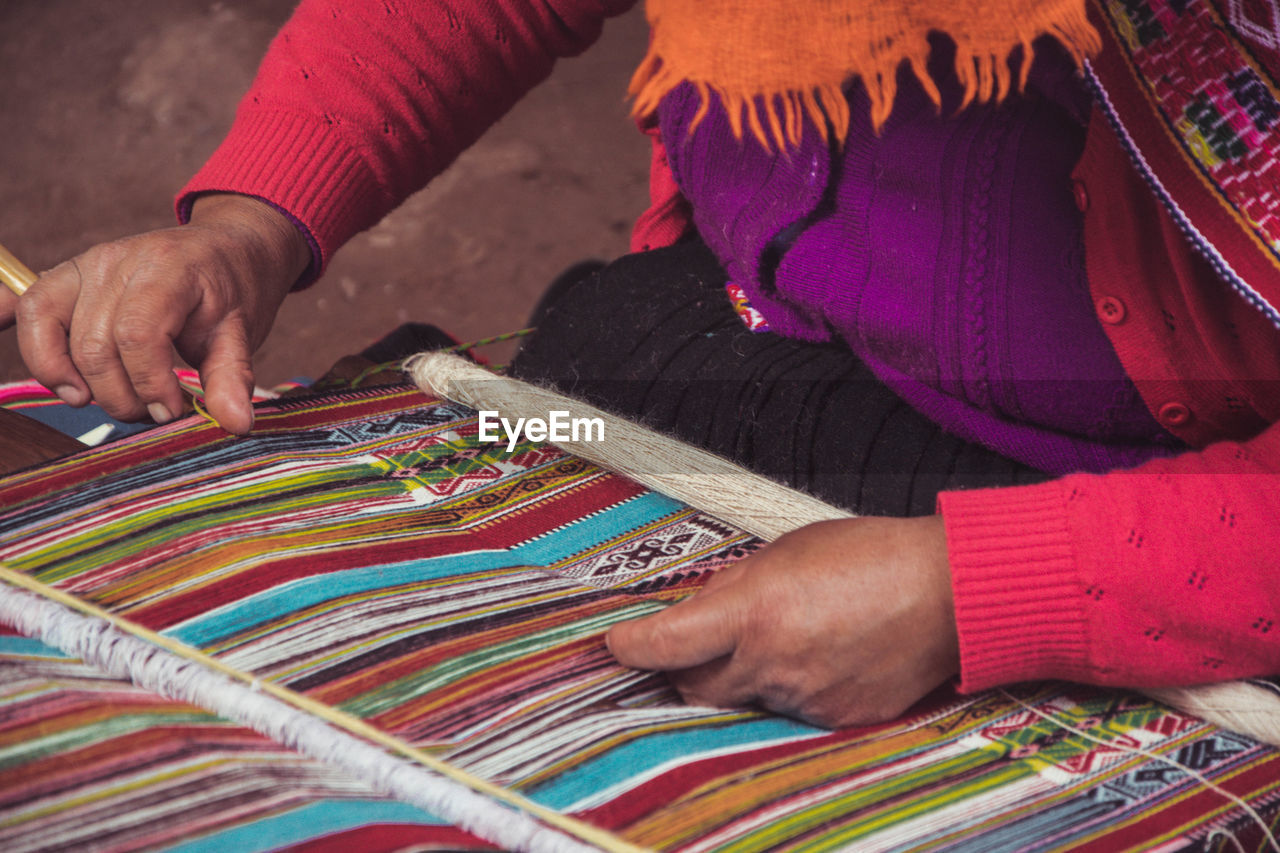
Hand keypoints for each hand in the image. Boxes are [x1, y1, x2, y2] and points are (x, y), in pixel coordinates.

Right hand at [8, 194, 310, 433]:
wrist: (227, 247)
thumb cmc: (232, 288)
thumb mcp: (242, 331)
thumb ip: (231, 378)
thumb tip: (236, 424)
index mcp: (167, 269)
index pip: (136, 334)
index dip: (149, 383)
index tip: (172, 410)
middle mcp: (117, 261)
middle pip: (92, 343)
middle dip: (120, 394)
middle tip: (154, 412)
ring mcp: (85, 265)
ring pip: (49, 328)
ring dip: (73, 380)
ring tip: (107, 400)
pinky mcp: (66, 277)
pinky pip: (26, 303)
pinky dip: (13, 329)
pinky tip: (38, 366)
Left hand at [607, 516, 958, 726]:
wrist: (947, 592)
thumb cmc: (873, 556)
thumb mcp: (787, 550)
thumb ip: (733, 584)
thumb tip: (694, 606)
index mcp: (755, 612)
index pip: (665, 644)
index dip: (631, 646)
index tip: (619, 643)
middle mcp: (774, 662)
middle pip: (694, 686)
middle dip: (685, 667)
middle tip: (694, 644)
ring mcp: (804, 697)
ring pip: (744, 698)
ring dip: (745, 674)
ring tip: (788, 633)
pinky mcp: (834, 718)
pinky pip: (789, 710)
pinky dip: (789, 686)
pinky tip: (819, 653)